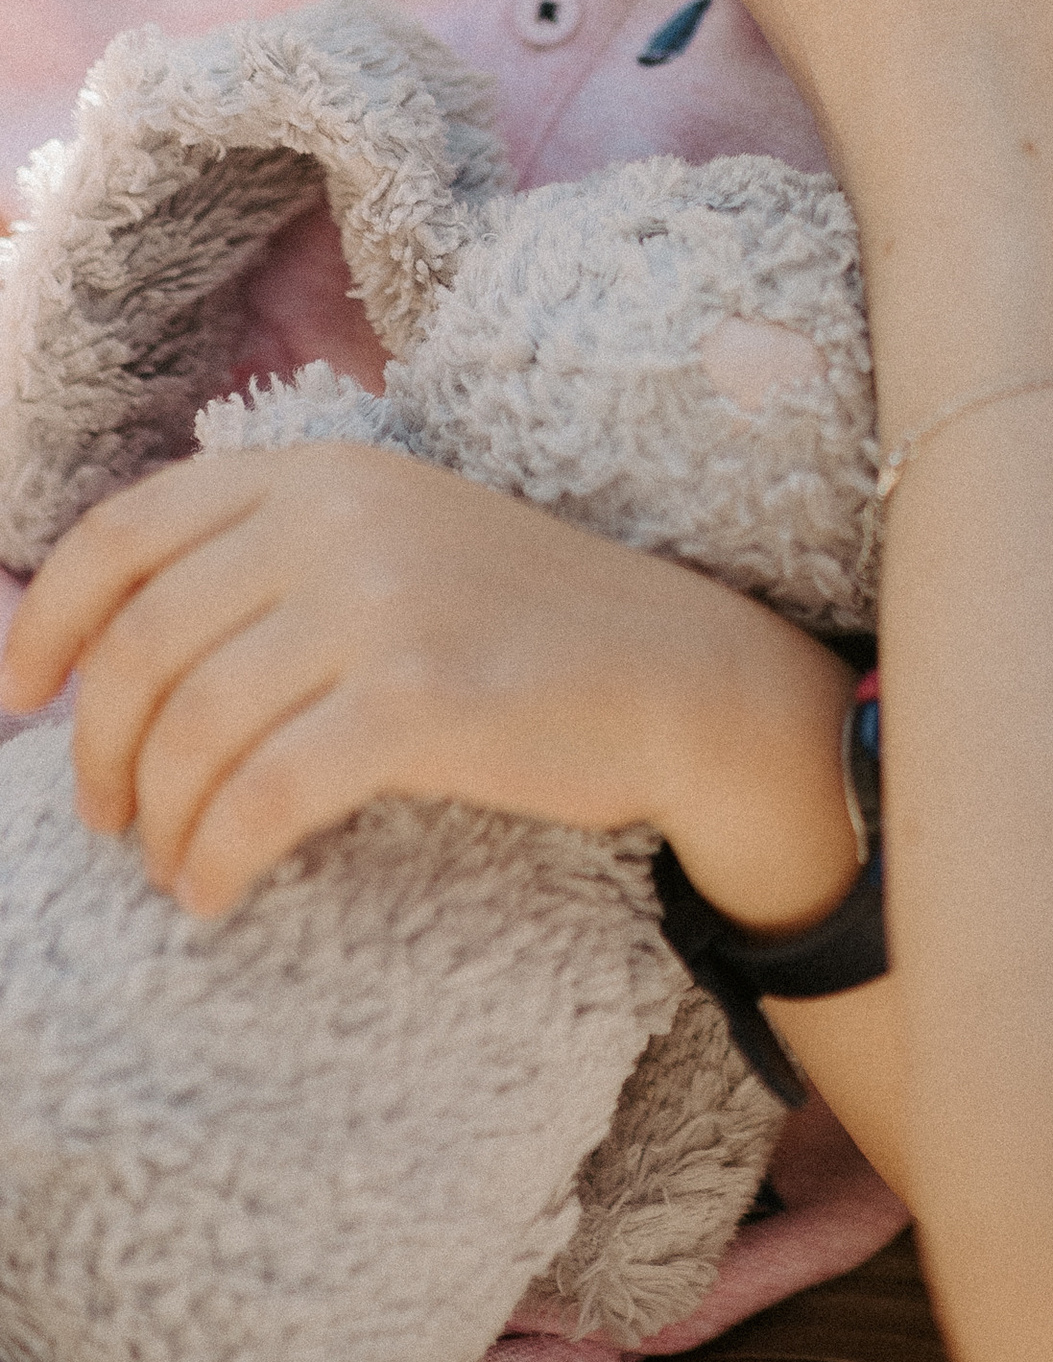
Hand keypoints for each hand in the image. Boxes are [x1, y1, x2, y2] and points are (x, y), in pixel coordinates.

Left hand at [0, 445, 858, 927]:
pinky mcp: (419, 701)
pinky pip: (263, 797)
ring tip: (171, 862)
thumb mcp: (396, 537)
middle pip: (145, 645)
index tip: (22, 695)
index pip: (128, 530)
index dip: (49, 618)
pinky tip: (216, 890)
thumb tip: (120, 644)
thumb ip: (275, 555)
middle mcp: (338, 520)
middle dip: (100, 748)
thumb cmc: (524, 624)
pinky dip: (217, 857)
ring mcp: (380, 605)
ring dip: (158, 819)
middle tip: (105, 814)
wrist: (678, 674)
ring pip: (194, 731)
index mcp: (320, 470)